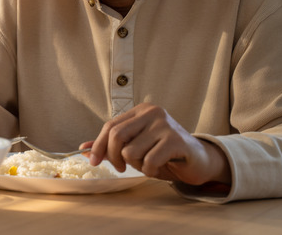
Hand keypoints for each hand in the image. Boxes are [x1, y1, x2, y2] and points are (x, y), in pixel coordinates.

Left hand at [85, 103, 230, 184]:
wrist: (199, 161)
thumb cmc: (164, 154)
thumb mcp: (135, 148)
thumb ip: (111, 146)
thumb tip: (83, 148)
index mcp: (140, 111)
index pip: (110, 126)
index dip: (98, 145)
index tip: (93, 161)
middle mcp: (152, 112)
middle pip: (116, 136)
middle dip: (114, 157)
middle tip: (121, 168)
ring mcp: (165, 124)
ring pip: (131, 151)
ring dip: (136, 165)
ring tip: (149, 164)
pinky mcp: (175, 140)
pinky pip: (148, 161)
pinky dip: (149, 170)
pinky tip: (159, 167)